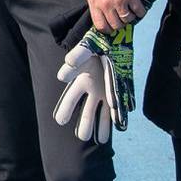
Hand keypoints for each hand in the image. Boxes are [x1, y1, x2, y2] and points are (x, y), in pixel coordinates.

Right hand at [53, 25, 134, 144]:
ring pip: (103, 113)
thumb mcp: (87, 47)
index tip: (59, 121)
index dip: (65, 109)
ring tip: (101, 141)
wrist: (115, 39)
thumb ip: (77, 57)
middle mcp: (92, 90)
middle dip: (85, 123)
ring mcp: (106, 93)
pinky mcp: (118, 91)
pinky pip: (118, 107)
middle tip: (82, 137)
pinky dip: (119, 116)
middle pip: (86, 110)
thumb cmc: (98, 43)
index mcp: (81, 80)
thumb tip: (62, 74)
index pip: (70, 98)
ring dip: (102, 126)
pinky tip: (121, 126)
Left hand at [84, 0, 146, 31]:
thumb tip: (100, 13)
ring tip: (130, 13)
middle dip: (120, 24)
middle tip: (122, 20)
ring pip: (127, 20)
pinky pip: (138, 11)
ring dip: (130, 18)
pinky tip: (139, 10)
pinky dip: (140, 12)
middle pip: (115, 25)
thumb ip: (95, 2)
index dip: (107, 30)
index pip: (100, 25)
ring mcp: (119, 2)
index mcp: (94, 3)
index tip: (110, 29)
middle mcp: (106, 5)